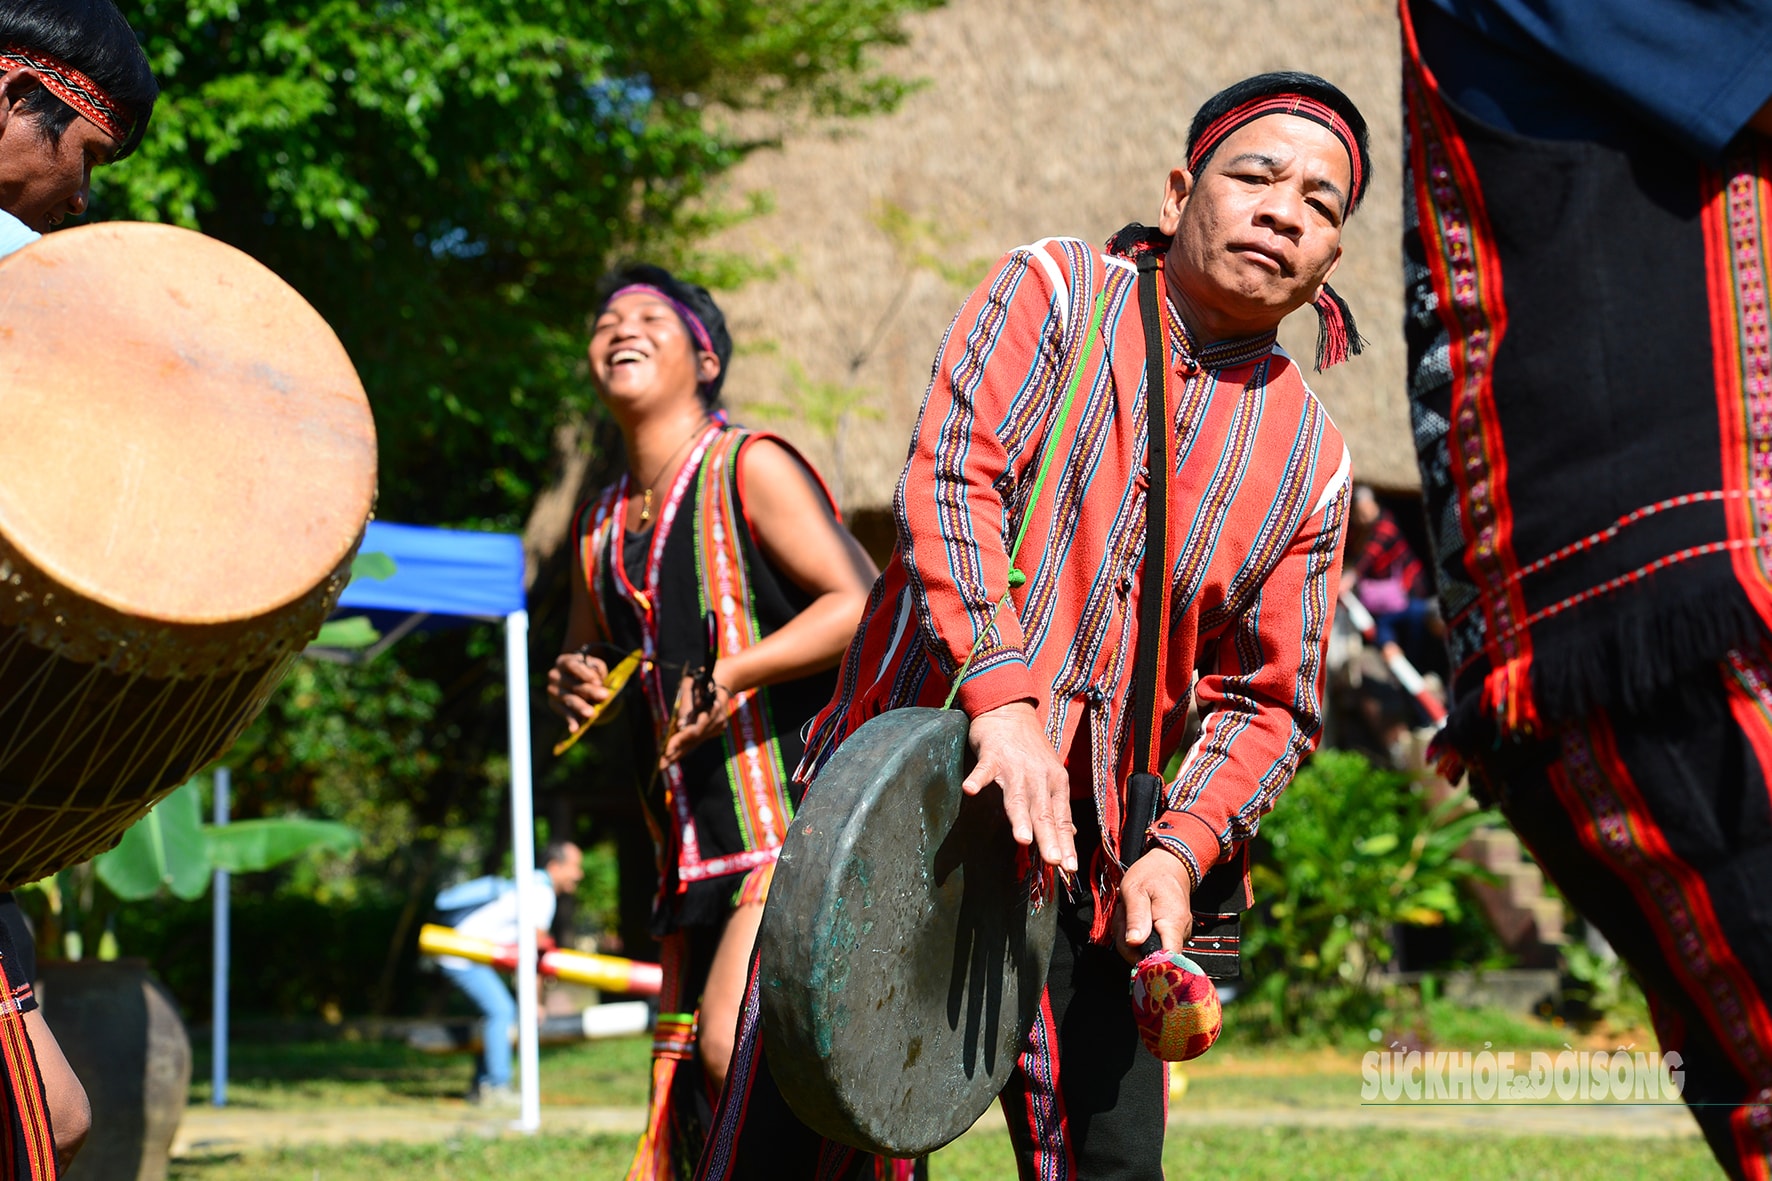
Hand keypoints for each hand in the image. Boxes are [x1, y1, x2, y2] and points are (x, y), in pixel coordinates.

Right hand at [547, 651, 609, 728]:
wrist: (577, 681)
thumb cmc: (590, 671)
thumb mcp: (595, 667)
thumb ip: (597, 670)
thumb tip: (598, 681)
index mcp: (564, 661)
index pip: (573, 666)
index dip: (585, 674)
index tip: (598, 681)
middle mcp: (554, 675)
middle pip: (573, 684)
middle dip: (589, 691)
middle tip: (604, 696)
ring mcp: (552, 691)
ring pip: (569, 699)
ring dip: (580, 707)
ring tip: (591, 713)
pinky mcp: (554, 704)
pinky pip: (563, 713)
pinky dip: (570, 721)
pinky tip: (574, 729)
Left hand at [658, 667, 733, 766]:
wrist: (724, 679)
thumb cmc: (703, 679)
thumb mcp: (690, 685)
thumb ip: (686, 705)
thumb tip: (680, 726)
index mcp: (712, 709)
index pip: (694, 730)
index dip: (680, 741)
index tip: (667, 751)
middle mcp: (717, 721)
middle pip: (695, 740)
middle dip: (677, 753)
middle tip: (662, 765)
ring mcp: (718, 726)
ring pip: (697, 741)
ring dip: (680, 752)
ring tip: (665, 763)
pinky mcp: (717, 729)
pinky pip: (699, 739)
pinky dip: (687, 746)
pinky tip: (675, 755)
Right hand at [962, 702, 1076, 871]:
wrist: (1010, 711)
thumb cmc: (1030, 748)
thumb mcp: (1051, 776)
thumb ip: (1057, 807)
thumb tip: (1072, 835)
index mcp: (1056, 783)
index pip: (1061, 818)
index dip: (1065, 842)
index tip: (1069, 868)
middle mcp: (1039, 776)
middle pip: (1043, 811)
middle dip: (1049, 837)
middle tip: (1054, 861)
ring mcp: (1015, 766)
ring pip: (1017, 795)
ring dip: (1020, 817)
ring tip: (1023, 839)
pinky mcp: (992, 755)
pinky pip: (984, 769)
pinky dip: (977, 779)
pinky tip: (970, 790)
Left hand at [1112, 848, 1193, 963]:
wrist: (1169, 865)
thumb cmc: (1151, 875)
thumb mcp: (1135, 890)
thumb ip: (1136, 917)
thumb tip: (1135, 943)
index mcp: (1173, 923)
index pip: (1167, 958)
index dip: (1148, 963)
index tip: (1131, 950)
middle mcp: (1180, 934)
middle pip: (1151, 957)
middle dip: (1129, 944)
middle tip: (1123, 918)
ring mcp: (1177, 936)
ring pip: (1147, 951)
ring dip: (1130, 937)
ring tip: (1128, 913)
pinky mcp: (1170, 936)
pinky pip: (1149, 944)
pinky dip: (1136, 934)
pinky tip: (1134, 918)